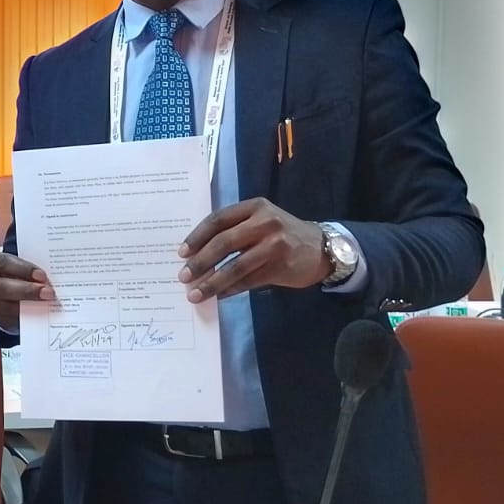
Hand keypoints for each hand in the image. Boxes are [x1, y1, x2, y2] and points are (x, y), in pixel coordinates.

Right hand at [0, 252, 53, 329]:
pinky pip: (10, 319)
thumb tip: (46, 272)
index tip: (42, 275)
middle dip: (27, 291)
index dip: (24, 269)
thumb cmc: (14, 270)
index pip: (4, 263)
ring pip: (5, 307)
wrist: (4, 289)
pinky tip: (41, 313)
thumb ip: (27, 265)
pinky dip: (27, 316)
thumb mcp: (17, 263)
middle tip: (48, 293)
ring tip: (47, 304)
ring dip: (28, 306)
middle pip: (2, 287)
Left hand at [179, 198, 329, 303]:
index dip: (197, 237)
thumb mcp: (260, 221)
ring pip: (235, 266)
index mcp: (254, 207)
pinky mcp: (280, 266)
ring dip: (212, 282)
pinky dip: (230, 290)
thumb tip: (196, 255)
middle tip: (184, 276)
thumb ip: (234, 230)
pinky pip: (248, 280)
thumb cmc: (282, 234)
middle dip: (200, 262)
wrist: (322, 248)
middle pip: (223, 242)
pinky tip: (218, 296)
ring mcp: (274, 245)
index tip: (181, 253)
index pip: (218, 219)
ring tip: (195, 294)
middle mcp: (265, 222)